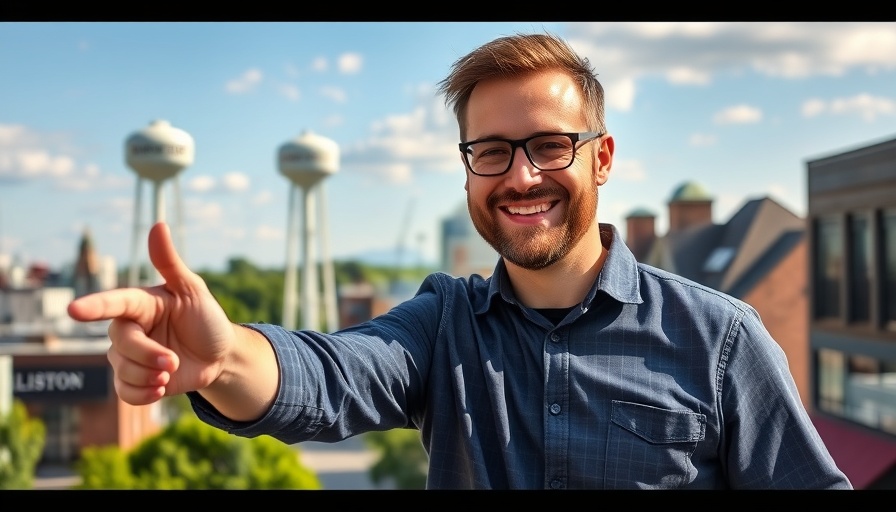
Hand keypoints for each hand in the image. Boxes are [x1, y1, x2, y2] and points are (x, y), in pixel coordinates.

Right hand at [68, 222, 236, 405]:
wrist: (219, 354)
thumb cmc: (205, 317)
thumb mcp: (193, 290)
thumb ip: (170, 263)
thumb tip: (158, 225)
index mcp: (139, 303)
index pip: (113, 303)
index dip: (95, 307)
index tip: (73, 310)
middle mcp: (129, 328)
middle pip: (121, 344)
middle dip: (148, 356)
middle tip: (173, 361)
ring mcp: (129, 355)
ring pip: (121, 370)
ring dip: (149, 376)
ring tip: (171, 371)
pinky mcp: (133, 379)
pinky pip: (124, 392)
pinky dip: (143, 394)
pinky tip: (162, 389)